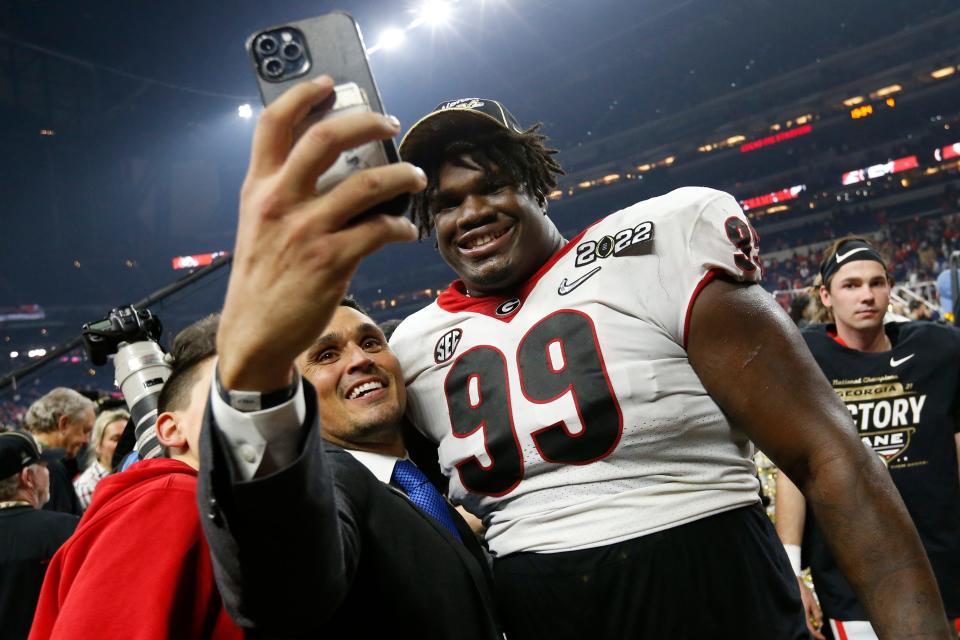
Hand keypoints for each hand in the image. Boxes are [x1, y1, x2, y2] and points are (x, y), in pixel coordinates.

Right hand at [217, 76, 424, 390]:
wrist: (254, 334)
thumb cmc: (261, 280)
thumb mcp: (257, 226)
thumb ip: (283, 193)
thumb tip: (333, 169)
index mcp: (259, 189)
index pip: (273, 124)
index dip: (303, 95)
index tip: (331, 84)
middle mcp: (280, 202)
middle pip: (325, 138)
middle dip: (366, 122)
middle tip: (389, 123)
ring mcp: (307, 231)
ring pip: (368, 184)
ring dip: (402, 176)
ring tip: (415, 177)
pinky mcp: (332, 262)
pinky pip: (380, 230)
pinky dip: (401, 226)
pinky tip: (406, 230)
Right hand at [797, 577, 824, 639]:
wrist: (792, 582)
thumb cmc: (801, 590)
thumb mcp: (812, 601)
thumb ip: (816, 612)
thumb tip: (820, 623)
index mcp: (803, 614)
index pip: (810, 629)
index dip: (817, 635)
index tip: (823, 638)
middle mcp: (797, 615)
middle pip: (805, 628)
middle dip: (812, 632)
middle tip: (819, 634)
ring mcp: (794, 613)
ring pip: (802, 624)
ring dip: (808, 628)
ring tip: (815, 629)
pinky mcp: (792, 610)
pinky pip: (799, 619)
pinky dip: (804, 622)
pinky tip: (808, 621)